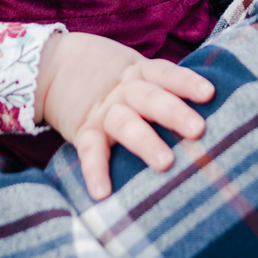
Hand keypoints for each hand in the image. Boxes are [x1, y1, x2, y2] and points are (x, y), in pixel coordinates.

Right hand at [36, 30, 212, 201]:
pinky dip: (94, 171)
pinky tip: (102, 193)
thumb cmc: (104, 71)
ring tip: (165, 163)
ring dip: (145, 142)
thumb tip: (208, 106)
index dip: (187, 82)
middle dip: (173, 112)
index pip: (166, 73)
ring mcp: (103, 111)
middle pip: (151, 98)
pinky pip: (89, 150)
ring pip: (126, 123)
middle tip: (197, 129)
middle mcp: (124, 90)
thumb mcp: (132, 68)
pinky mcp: (82, 129)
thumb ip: (160, 84)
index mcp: (140, 73)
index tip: (209, 94)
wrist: (49, 65)